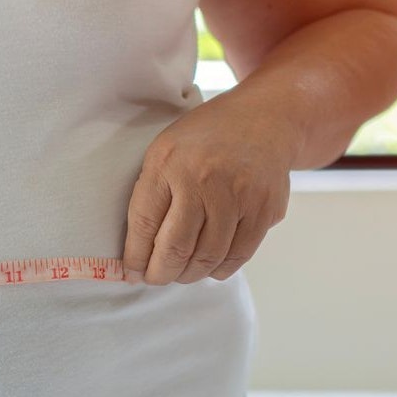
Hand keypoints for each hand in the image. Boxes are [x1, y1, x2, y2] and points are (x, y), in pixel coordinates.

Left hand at [121, 92, 298, 284]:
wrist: (264, 118)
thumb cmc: (207, 139)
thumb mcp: (166, 150)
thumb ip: (150, 195)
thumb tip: (137, 253)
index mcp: (169, 162)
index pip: (144, 224)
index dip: (135, 257)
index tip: (132, 271)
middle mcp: (203, 179)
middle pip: (175, 248)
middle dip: (160, 273)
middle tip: (156, 278)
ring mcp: (238, 195)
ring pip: (207, 258)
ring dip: (189, 274)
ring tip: (181, 272)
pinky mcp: (264, 209)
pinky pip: (237, 256)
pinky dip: (218, 269)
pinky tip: (209, 264)